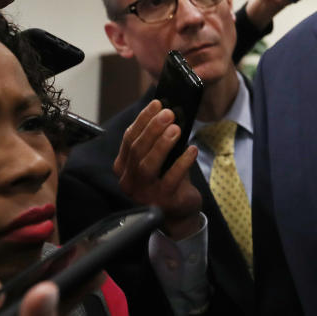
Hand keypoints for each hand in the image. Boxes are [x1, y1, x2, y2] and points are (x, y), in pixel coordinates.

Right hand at [113, 100, 202, 239]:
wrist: (180, 212)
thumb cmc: (169, 179)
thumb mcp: (161, 159)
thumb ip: (159, 141)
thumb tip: (169, 114)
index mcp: (124, 167)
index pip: (129, 139)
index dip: (143, 120)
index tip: (157, 103)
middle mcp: (129, 181)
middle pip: (137, 150)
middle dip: (153, 128)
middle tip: (169, 113)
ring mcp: (144, 193)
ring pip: (148, 165)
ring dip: (162, 144)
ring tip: (176, 128)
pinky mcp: (162, 202)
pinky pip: (170, 179)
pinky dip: (182, 163)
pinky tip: (192, 150)